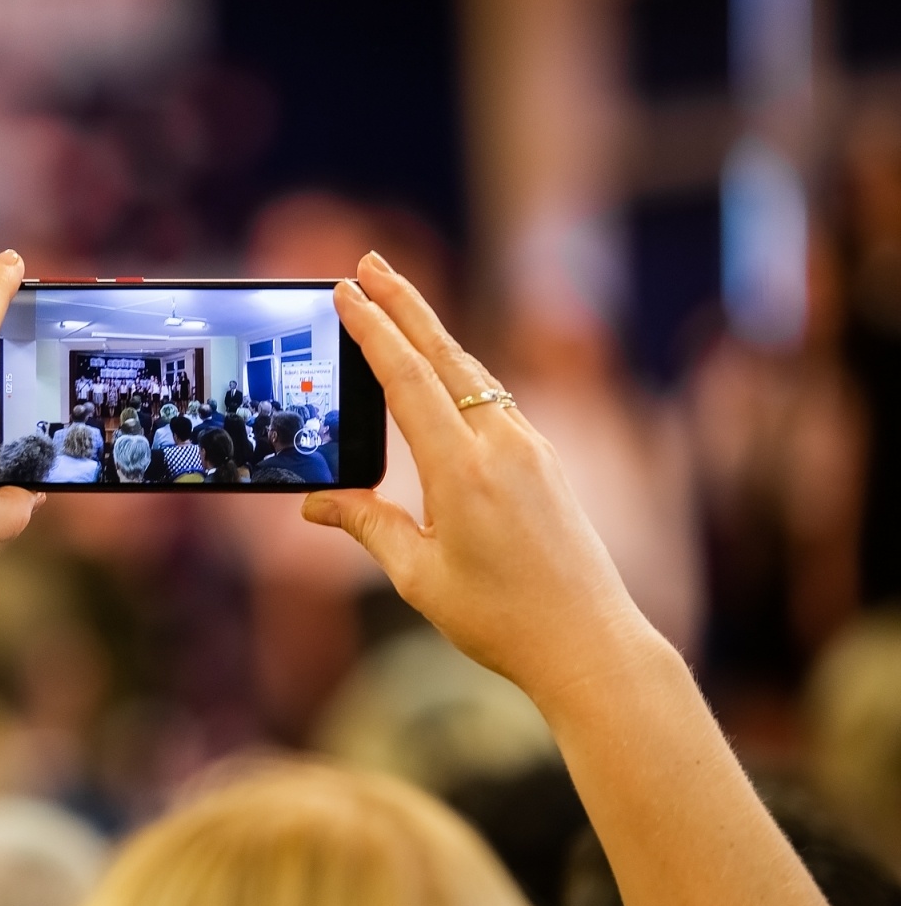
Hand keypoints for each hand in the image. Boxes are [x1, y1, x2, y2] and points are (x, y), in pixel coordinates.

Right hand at [303, 252, 664, 700]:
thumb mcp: (418, 576)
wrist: (589, 643)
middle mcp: (502, 445)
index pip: (406, 380)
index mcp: (463, 471)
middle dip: (403, 304)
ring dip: (430, 336)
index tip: (344, 292)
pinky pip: (493, 400)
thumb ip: (368, 526)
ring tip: (395, 305)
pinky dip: (457, 373)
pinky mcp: (545, 461)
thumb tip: (316, 502)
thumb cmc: (502, 619)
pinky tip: (441, 371)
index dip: (372, 331)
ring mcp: (531, 448)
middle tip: (368, 262)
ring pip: (472, 374)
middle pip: (444, 355)